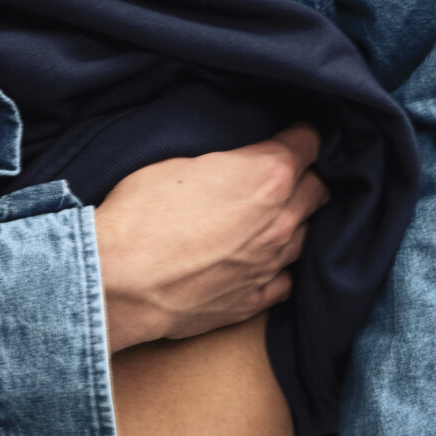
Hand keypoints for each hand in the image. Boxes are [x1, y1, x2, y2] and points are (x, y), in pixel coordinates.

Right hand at [93, 125, 329, 352]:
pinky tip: (256, 261)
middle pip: (317, 191)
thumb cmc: (141, 214)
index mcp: (267, 176)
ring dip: (291, 223)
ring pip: (303, 236)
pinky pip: (283, 280)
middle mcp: (281, 221)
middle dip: (304, 179)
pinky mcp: (252, 300)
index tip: (293, 134)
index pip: (308, 144)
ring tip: (265, 219)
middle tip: (281, 176)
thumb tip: (232, 168)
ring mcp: (270, 265)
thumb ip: (225, 165)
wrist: (118, 280)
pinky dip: (274, 267)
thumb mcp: (179, 163)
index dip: (300, 136)